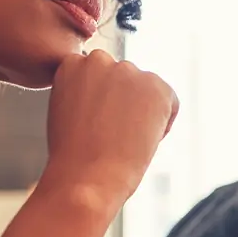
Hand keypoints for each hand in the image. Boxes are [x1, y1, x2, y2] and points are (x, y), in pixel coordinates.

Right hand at [41, 51, 178, 203]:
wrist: (87, 176)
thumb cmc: (73, 156)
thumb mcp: (67, 111)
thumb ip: (86, 92)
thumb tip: (113, 92)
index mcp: (72, 64)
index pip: (100, 77)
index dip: (101, 105)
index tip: (95, 127)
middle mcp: (99, 59)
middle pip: (124, 81)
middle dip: (125, 104)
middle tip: (113, 135)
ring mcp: (128, 70)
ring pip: (147, 90)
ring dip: (144, 112)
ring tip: (126, 140)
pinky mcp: (156, 85)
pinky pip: (170, 102)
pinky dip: (163, 124)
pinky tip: (142, 140)